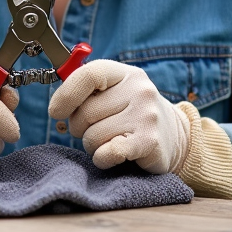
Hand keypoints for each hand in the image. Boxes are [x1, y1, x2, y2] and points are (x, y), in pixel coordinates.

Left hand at [49, 59, 231, 198]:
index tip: (56, 111)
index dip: (65, 95)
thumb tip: (57, 105)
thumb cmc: (131, 114)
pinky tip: (112, 155)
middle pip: (85, 112)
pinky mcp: (149, 141)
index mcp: (125, 73)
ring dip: (93, 145)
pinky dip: (102, 158)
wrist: (175, 136)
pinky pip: (107, 152)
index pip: (88, 75)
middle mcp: (139, 90)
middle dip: (80, 127)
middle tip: (95, 130)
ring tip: (110, 141)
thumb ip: (87, 91)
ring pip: (92, 136)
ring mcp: (146, 115)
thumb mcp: (114, 92)